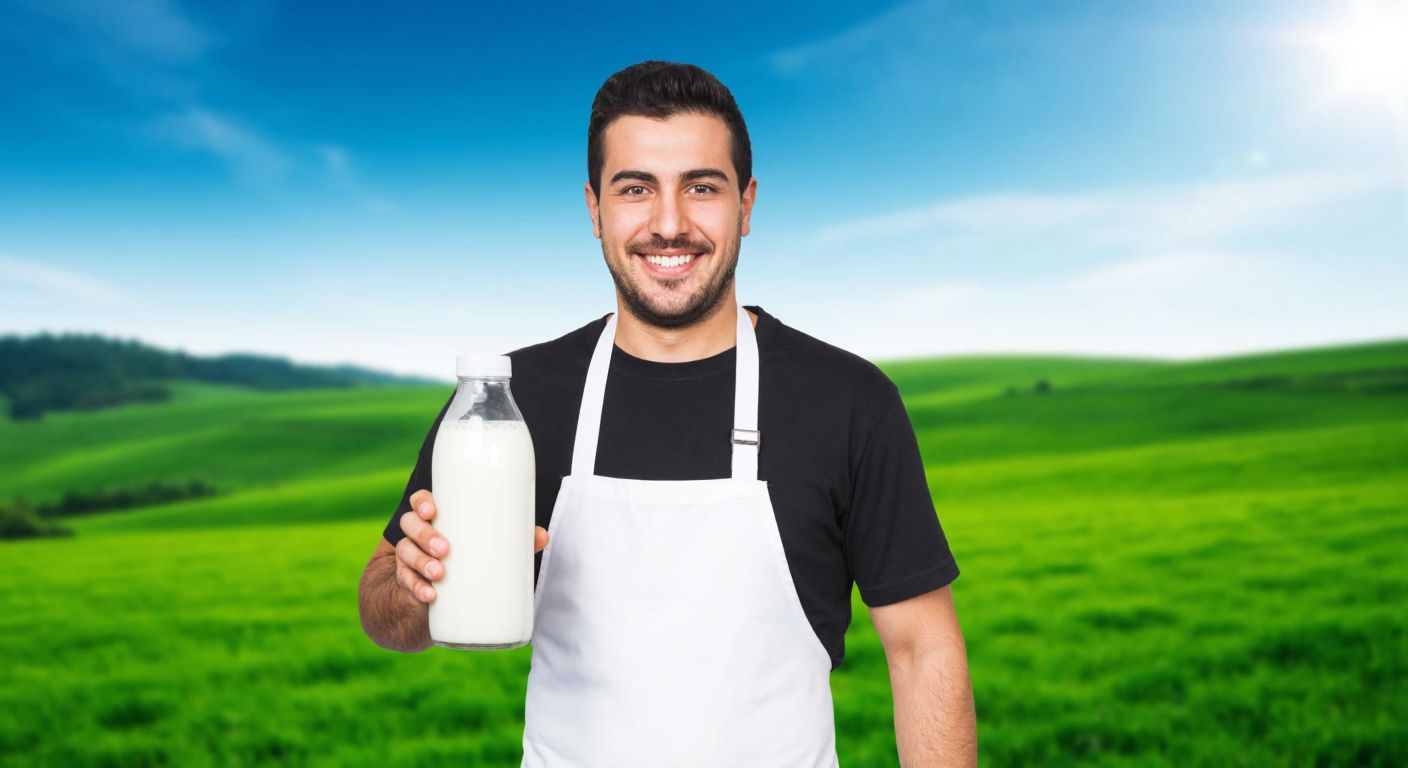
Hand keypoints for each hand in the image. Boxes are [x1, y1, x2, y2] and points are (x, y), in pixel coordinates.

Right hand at [396, 489, 549, 603]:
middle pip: (410, 525)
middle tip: (444, 549)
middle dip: (425, 535)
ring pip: (406, 552)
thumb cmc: (471, 555)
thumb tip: (543, 536)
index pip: (420, 501)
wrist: (444, 591)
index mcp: (438, 517)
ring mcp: (410, 557)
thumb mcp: (489, 544)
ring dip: (420, 562)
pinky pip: (406, 582)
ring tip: (439, 574)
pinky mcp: (409, 581)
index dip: (421, 503)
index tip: (432, 511)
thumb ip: (515, 538)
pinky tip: (429, 595)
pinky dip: (416, 588)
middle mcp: (418, 534)